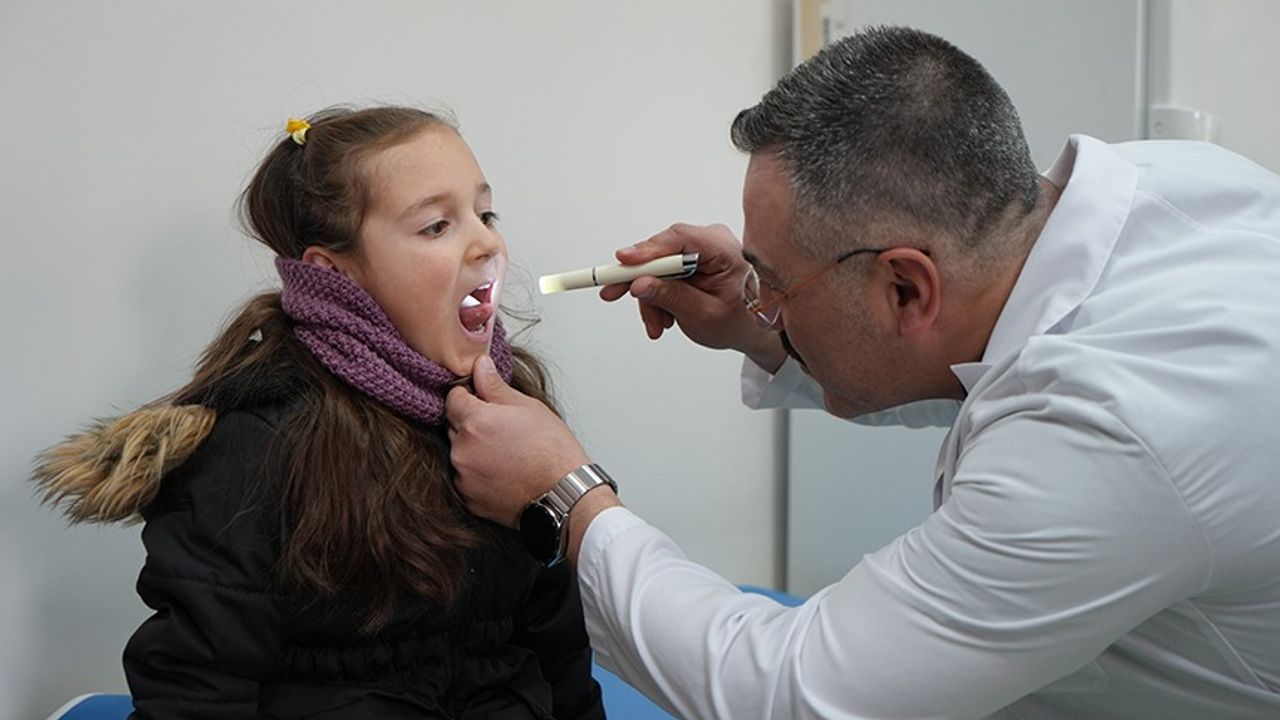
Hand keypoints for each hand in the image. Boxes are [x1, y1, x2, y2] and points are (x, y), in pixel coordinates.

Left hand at [445, 355, 589, 527]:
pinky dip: (478, 474)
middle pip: (453, 426)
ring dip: (474, 449)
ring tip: (505, 453)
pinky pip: (465, 478)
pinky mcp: (468, 499)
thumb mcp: (528, 407)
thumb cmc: (552, 450)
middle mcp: (462, 450)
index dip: (469, 396)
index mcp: (475, 421)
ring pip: (459, 453)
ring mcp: (463, 477)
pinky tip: (503, 472)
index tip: (484, 401)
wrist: (564, 494)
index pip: (453, 398)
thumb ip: (495, 387)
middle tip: (501, 429)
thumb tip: (479, 366)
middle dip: (471, 423)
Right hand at [600, 223, 785, 372]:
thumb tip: (640, 284)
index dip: (646, 249)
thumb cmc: (741, 321)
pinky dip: (659, 297)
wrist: (754, 330)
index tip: (622, 262)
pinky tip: (664, 318)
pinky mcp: (691, 261)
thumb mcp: (704, 315)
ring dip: (651, 297)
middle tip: (612, 293)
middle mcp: (710, 242)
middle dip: (640, 280)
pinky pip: (664, 273)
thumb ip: (672, 297)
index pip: (679, 238)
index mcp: (723, 249)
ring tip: (657, 325)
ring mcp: (700, 250)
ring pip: (658, 267)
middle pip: (662, 252)